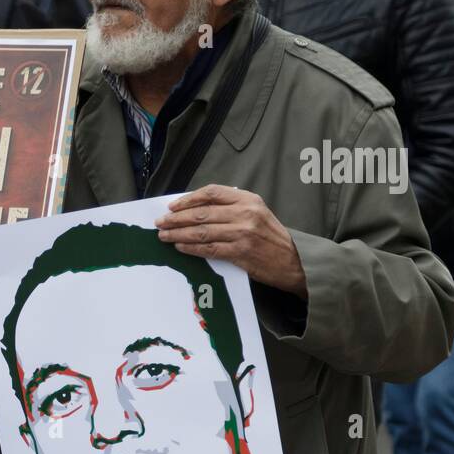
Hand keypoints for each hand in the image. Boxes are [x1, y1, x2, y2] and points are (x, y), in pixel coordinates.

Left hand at [156, 185, 307, 298]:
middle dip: (177, 218)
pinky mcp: (240, 252)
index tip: (173, 206)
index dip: (188, 199)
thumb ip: (231, 207)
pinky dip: (191, 247)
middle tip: (161, 222)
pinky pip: (208, 248)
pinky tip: (180, 247)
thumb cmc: (270, 237)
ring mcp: (242, 233)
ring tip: (164, 235)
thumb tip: (196, 209)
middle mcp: (245, 213)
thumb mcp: (256, 212)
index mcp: (248, 199)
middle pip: (202, 212)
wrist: (292, 261)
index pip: (211, 193)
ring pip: (202, 231)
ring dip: (178, 233)